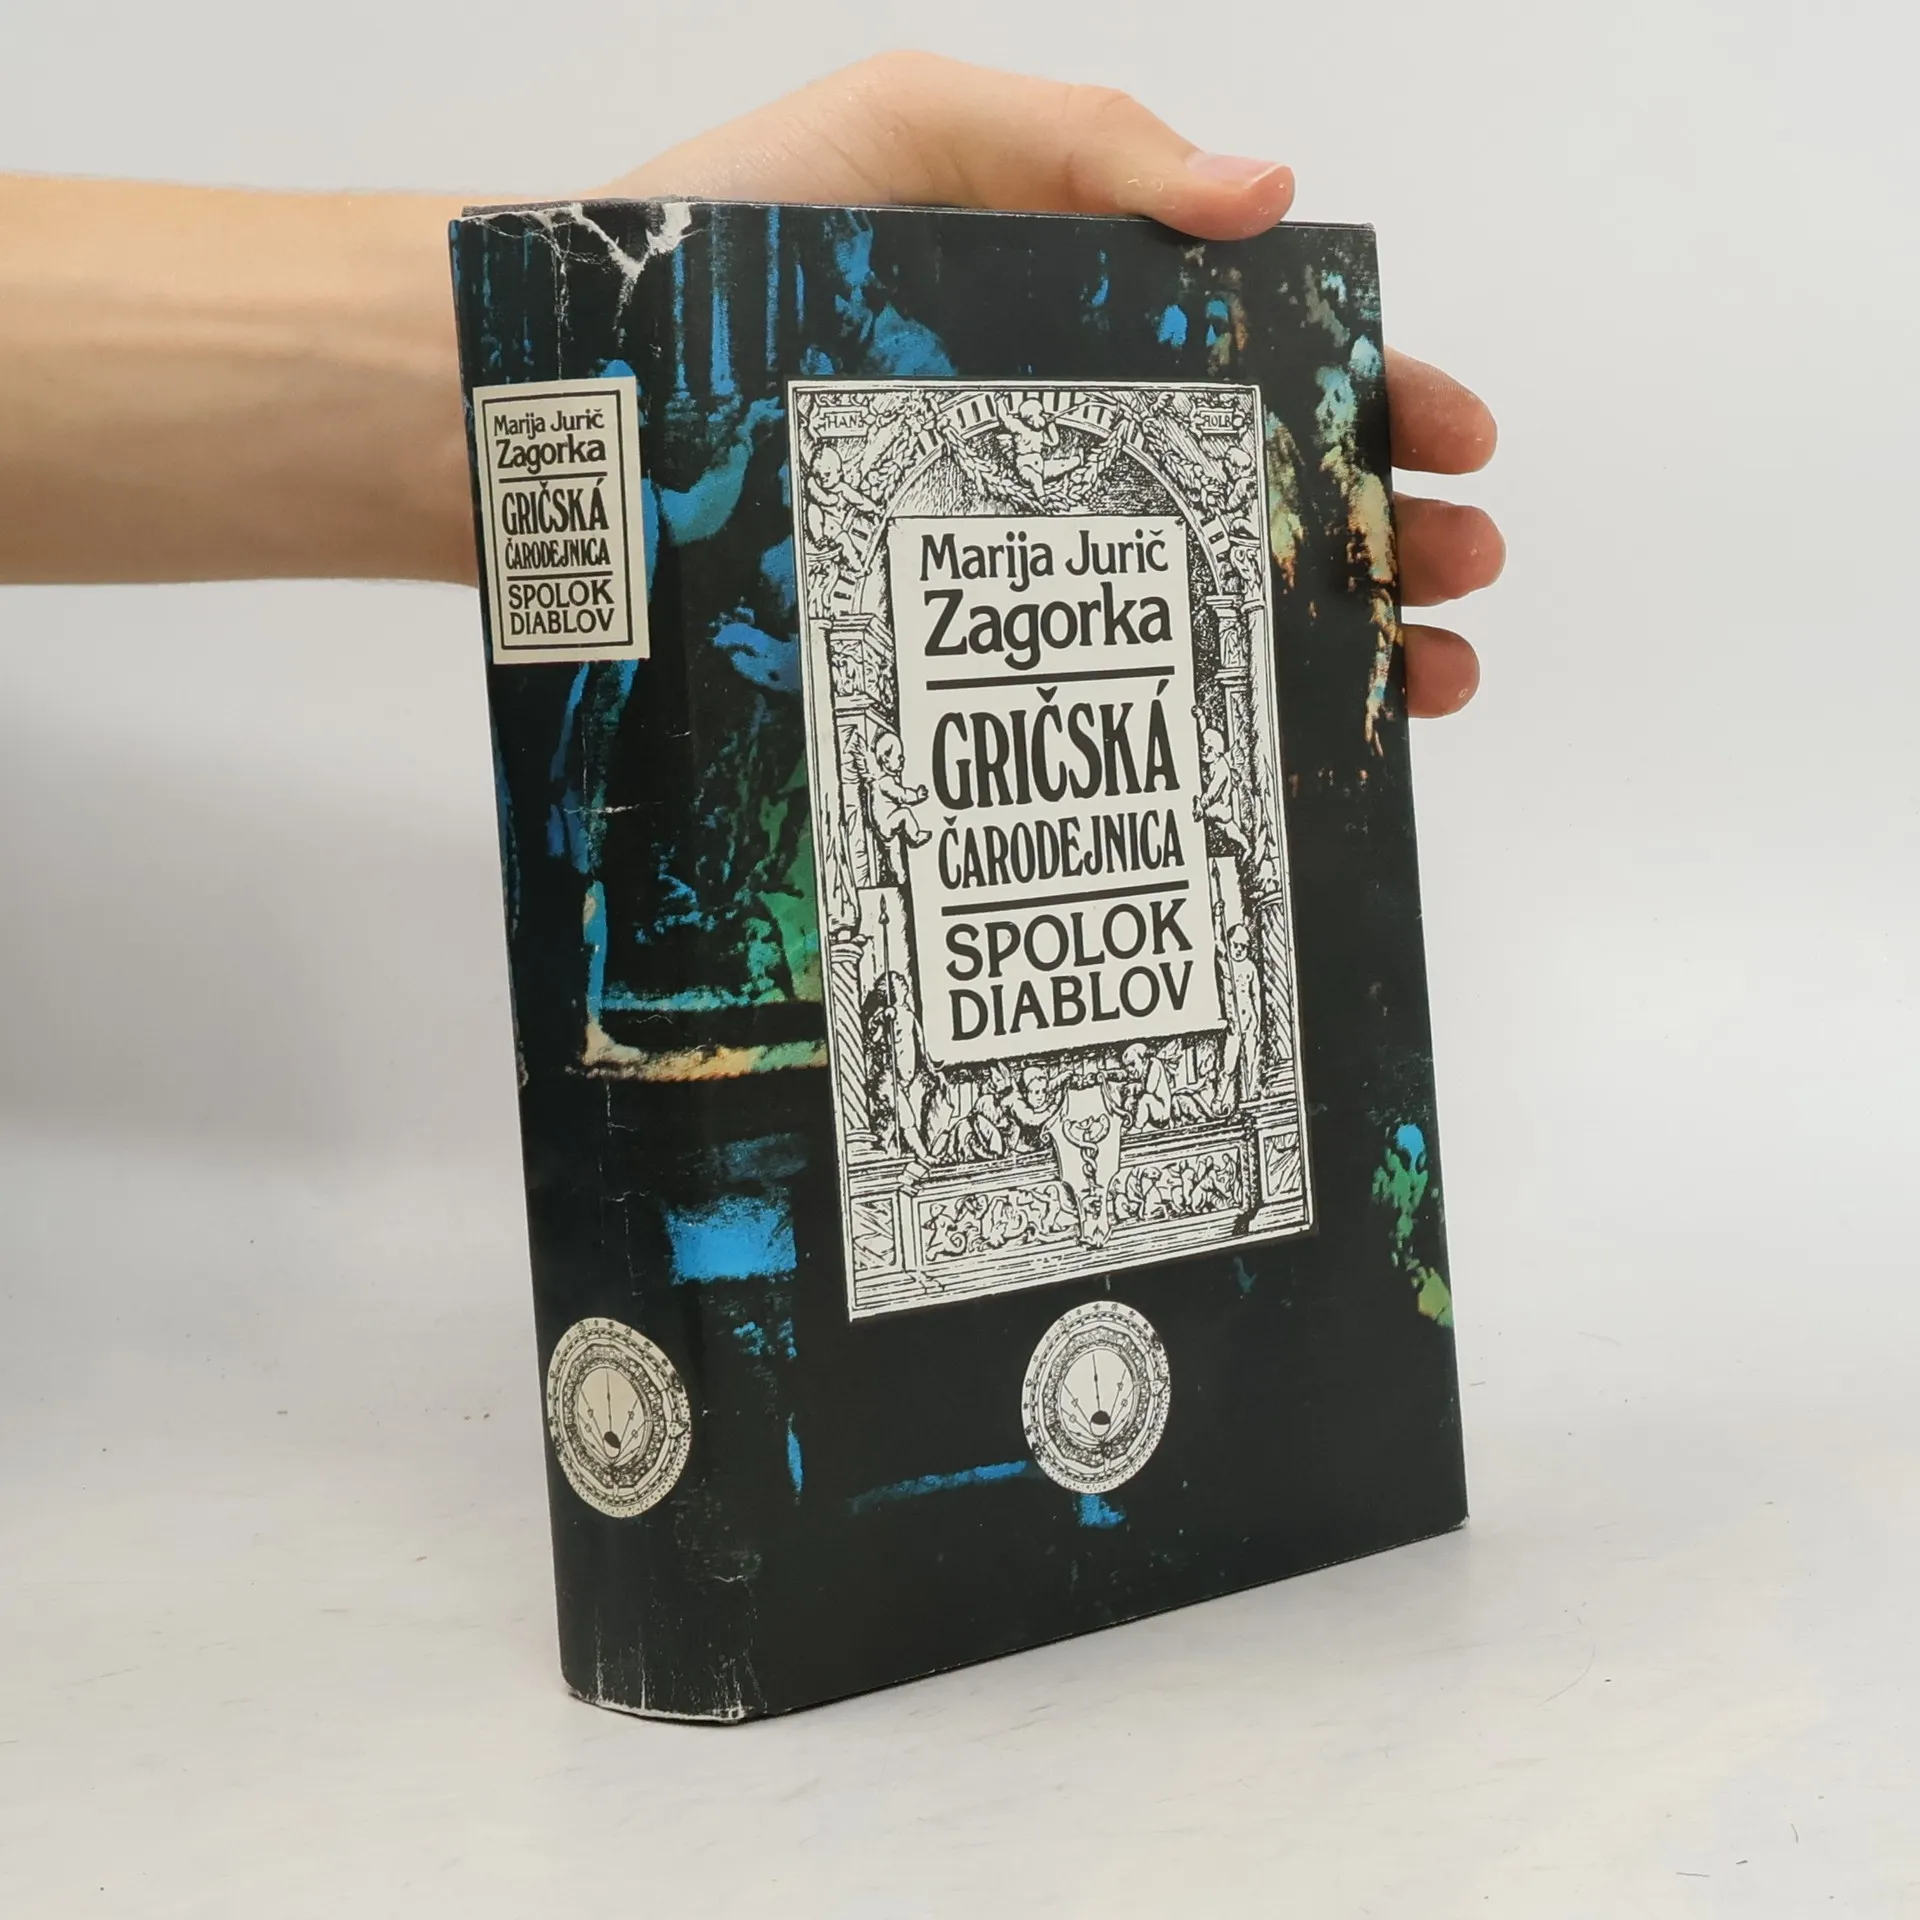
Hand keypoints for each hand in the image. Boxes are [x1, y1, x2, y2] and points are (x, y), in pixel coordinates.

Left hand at [611, 53, 1502, 717]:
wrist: (563, 395)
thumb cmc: (720, 242)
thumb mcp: (912, 131)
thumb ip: (1085, 146)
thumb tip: (1267, 192)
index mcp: (1077, 323)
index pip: (1263, 362)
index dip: (1373, 400)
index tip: (1454, 446)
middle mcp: (1056, 451)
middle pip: (1254, 499)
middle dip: (1378, 538)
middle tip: (1455, 581)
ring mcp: (1002, 560)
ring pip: (1188, 612)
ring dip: (1320, 645)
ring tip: (1411, 683)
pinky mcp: (937, 651)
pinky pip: (1077, 695)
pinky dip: (1173, 728)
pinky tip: (1251, 757)